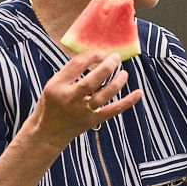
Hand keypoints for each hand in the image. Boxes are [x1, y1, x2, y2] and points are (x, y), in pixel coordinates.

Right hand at [26, 50, 140, 148]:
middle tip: (116, 58)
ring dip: (116, 83)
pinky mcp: (91, 122)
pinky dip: (127, 102)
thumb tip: (97, 55)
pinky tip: (138, 92)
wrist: (47, 132)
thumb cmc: (52, 103)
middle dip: (105, 68)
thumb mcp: (52, 84)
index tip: (101, 53)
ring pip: (102, 97)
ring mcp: (81, 112)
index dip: (91, 56)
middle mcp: (68, 99)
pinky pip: (112, 111)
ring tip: (124, 73)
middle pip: (90, 82)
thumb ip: (70, 71)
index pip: (76, 66)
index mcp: (56, 86)